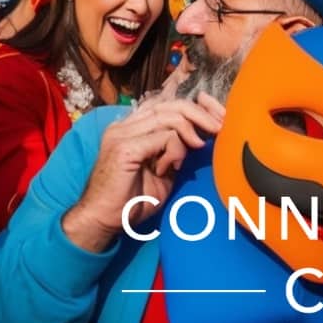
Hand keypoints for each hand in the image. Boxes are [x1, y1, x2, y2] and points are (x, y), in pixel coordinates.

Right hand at [61, 94, 225, 253]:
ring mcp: (121, 134)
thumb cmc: (131, 201)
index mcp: (130, 127)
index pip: (165, 103)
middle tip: (220, 127)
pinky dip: (176, 149)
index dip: (193, 106)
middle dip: (200, 113)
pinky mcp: (124, 148)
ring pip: (167, 116)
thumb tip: (199, 139)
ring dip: (190, 130)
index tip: (218, 116)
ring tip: (199, 146)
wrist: (102, 219)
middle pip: (168, 103)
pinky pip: (162, 137)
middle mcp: (124, 125)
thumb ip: (174, 152)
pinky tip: (174, 166)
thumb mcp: (162, 172)